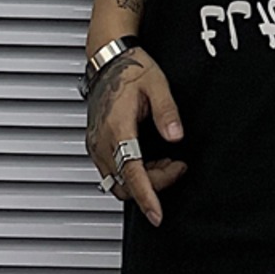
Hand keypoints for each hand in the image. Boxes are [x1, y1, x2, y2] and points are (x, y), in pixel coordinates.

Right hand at [85, 46, 186, 226]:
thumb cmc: (130, 68)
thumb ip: (167, 112)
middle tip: (178, 167)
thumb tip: (176, 136)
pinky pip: (113, 172)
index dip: (146, 196)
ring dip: (143, 180)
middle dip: (154, 185)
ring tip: (167, 162)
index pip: (131, 172)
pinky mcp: (96, 145)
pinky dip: (133, 173)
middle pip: (125, 184)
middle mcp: (102, 141)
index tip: (156, 215)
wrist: (108, 58)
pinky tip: (151, 159)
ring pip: (117, 182)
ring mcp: (96, 145)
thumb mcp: (157, 84)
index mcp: (117, 127)